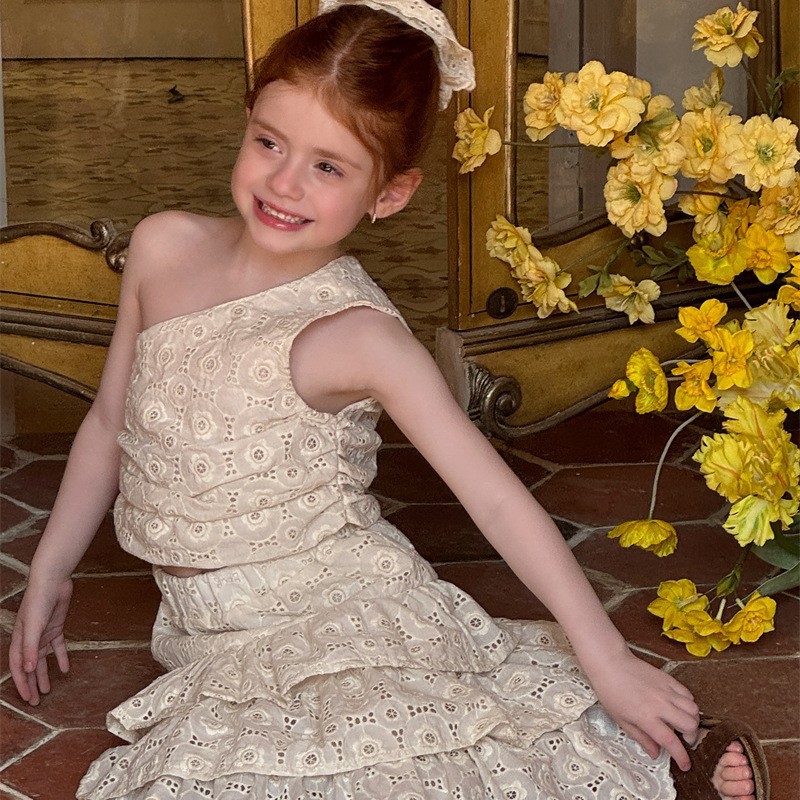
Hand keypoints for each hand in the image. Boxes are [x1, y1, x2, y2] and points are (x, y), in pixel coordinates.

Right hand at [9, 577, 72, 705]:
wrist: (53, 580)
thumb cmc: (38, 600)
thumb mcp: (33, 626)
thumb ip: (30, 648)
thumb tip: (27, 670)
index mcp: (19, 640)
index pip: (18, 668)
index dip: (21, 684)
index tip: (26, 698)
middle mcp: (29, 639)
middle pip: (29, 667)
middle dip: (31, 684)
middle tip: (35, 702)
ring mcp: (43, 633)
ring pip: (42, 660)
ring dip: (44, 675)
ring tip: (47, 691)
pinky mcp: (56, 627)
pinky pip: (58, 647)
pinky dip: (60, 658)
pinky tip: (65, 670)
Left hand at [586, 649, 699, 770]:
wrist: (610, 663)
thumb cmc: (611, 691)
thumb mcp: (621, 720)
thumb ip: (641, 738)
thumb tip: (655, 754)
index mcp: (646, 717)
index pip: (671, 742)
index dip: (682, 757)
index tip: (685, 765)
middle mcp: (660, 704)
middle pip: (690, 725)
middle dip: (692, 737)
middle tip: (683, 739)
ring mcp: (666, 690)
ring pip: (694, 709)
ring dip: (692, 719)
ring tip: (681, 722)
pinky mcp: (668, 679)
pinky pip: (688, 693)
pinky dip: (688, 703)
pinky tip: (679, 706)